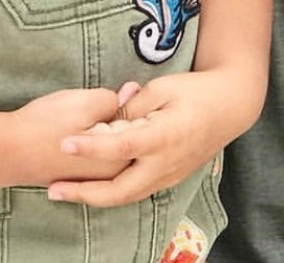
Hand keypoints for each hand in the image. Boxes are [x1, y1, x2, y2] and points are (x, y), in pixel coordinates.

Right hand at [5, 85, 136, 186]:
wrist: (8, 151)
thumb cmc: (43, 126)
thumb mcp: (82, 102)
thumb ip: (113, 99)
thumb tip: (131, 93)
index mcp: (119, 156)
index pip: (144, 122)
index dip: (134, 99)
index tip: (126, 91)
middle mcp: (114, 174)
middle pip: (132, 135)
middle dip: (125, 115)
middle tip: (107, 102)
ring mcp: (99, 178)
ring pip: (117, 144)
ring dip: (112, 127)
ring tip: (86, 114)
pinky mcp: (85, 176)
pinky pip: (103, 153)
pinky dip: (100, 140)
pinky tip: (81, 127)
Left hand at [47, 71, 237, 206]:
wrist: (230, 108)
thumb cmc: (196, 92)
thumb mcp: (162, 87)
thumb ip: (132, 104)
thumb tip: (107, 116)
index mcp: (162, 137)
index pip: (119, 148)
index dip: (90, 147)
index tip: (64, 142)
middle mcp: (164, 164)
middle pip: (119, 190)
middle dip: (84, 193)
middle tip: (53, 189)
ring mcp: (168, 175)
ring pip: (126, 196)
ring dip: (94, 197)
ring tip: (64, 191)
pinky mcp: (169, 178)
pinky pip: (136, 190)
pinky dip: (112, 191)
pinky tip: (92, 186)